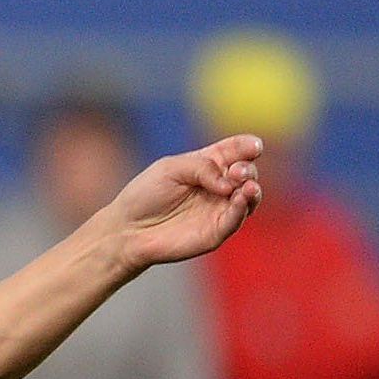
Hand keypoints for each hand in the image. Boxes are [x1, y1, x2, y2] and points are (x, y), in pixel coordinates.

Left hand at [102, 135, 262, 271]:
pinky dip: (242, 209)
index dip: (248, 146)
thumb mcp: (170, 169)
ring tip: (246, 186)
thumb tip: (228, 182)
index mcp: (208, 165)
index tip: (253, 146)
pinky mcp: (216, 232)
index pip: (237, 150)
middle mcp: (219, 186)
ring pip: (249, 197)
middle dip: (246, 169)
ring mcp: (220, 209)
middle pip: (247, 172)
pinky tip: (242, 199)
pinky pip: (236, 220)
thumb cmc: (144, 196)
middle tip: (235, 172)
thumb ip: (202, 167)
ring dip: (252, 189)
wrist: (126, 229)